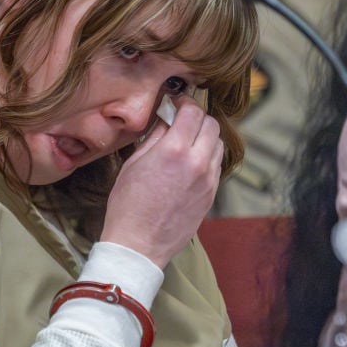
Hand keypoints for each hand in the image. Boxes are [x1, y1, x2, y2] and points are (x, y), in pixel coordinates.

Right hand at [100, 97, 222, 267]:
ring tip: (186, 143)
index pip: (193, 111)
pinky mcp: (211, 195)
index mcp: (174, 150)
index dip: (185, 102)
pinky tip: (189, 163)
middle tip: (182, 121)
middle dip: (197, 118)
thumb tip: (167, 119)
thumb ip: (155, 137)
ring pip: (218, 144)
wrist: (138, 244)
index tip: (177, 103)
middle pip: (211, 124)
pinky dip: (206, 157)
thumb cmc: (128, 206)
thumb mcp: (134, 163)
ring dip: (205, 137)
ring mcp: (207, 180)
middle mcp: (197, 163)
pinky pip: (215, 166)